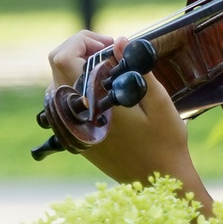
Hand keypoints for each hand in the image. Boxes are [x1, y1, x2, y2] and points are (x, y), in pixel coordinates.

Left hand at [47, 31, 198, 187]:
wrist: (157, 182)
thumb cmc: (164, 141)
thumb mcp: (158, 101)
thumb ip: (136, 68)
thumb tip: (119, 41)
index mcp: (92, 102)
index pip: (64, 57)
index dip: (86, 41)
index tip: (114, 48)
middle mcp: (74, 113)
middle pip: (58, 64)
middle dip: (83, 50)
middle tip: (115, 56)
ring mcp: (70, 126)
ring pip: (59, 82)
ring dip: (81, 69)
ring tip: (114, 74)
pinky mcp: (73, 137)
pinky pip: (66, 101)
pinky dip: (81, 88)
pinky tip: (108, 94)